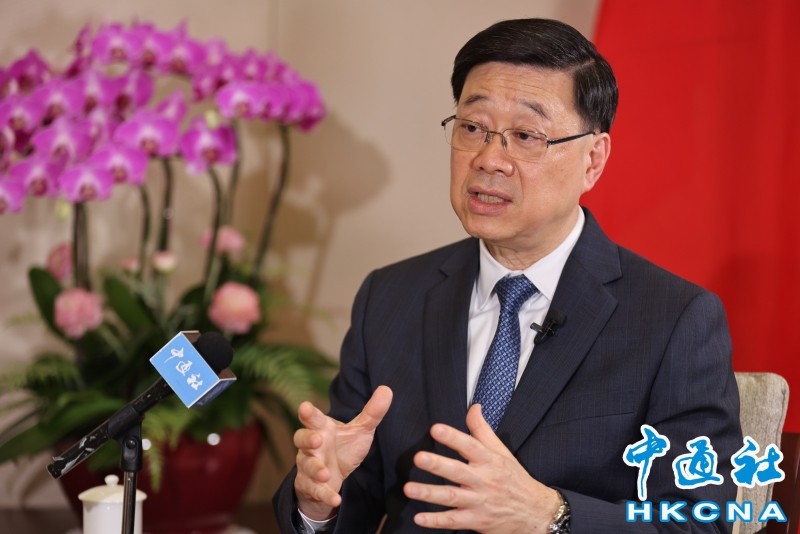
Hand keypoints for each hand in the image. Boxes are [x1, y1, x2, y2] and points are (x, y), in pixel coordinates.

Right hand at [293, 385, 392, 519]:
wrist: (331, 476)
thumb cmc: (343, 447)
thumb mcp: (360, 430)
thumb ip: (372, 412)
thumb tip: (387, 389)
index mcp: (321, 428)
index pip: (313, 418)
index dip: (308, 413)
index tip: (305, 407)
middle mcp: (311, 446)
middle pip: (301, 438)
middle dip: (307, 439)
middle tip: (317, 439)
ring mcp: (309, 465)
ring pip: (306, 465)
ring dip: (315, 469)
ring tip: (325, 474)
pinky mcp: (311, 486)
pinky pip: (315, 490)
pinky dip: (324, 494)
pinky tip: (335, 500)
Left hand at [403, 404, 559, 532]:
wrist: (535, 513)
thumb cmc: (514, 479)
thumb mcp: (501, 452)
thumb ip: (482, 430)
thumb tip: (474, 407)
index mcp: (489, 461)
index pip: (470, 446)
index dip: (453, 437)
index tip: (435, 429)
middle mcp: (484, 480)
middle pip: (457, 472)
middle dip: (437, 465)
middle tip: (418, 458)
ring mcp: (479, 502)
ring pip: (452, 497)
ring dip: (429, 493)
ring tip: (409, 488)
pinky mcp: (476, 521)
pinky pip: (453, 521)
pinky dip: (436, 521)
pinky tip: (419, 517)